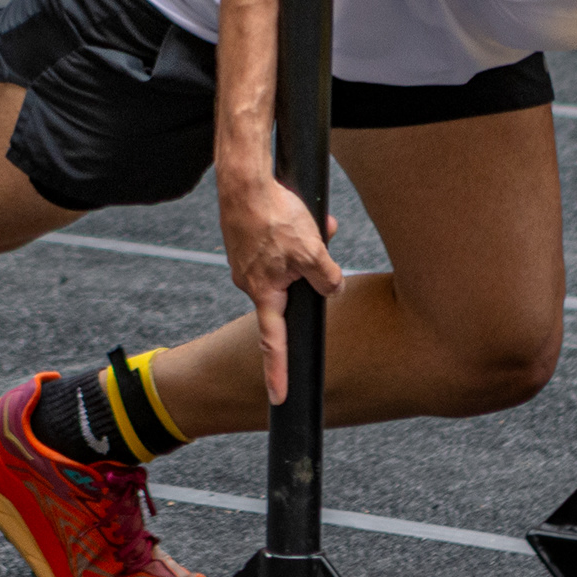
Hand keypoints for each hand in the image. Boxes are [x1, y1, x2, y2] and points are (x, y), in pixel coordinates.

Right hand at [218, 165, 342, 402]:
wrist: (243, 179)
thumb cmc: (274, 216)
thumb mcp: (312, 250)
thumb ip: (326, 276)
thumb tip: (332, 288)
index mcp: (263, 292)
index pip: (272, 342)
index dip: (277, 371)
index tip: (279, 396)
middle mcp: (250, 281)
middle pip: (291, 289)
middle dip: (311, 270)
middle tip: (321, 240)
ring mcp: (246, 261)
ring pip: (289, 262)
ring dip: (306, 246)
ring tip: (310, 221)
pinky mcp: (247, 241)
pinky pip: (278, 244)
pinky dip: (293, 232)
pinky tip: (295, 213)